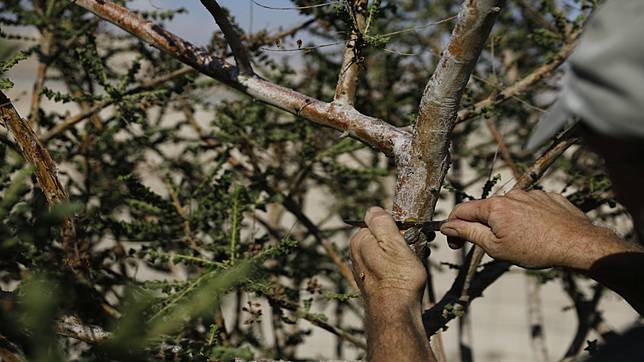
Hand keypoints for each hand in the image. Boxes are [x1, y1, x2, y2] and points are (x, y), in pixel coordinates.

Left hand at [349, 207, 425, 303]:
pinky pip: (389, 267)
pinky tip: (410, 275)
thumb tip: (373, 209)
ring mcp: (365, 269)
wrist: (395, 314)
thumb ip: (382, 223)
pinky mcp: (374, 283)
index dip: (400, 226)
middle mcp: (358, 254)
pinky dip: (401, 267)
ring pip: (389, 252)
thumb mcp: (393, 243)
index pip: (381, 222)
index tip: (415, 233)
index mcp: (359, 241)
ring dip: (406, 254)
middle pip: (385, 237)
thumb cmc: (397, 278)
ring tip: (418, 261)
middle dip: (404, 240)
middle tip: (421, 248)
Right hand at [440, 190, 621, 269]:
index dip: (452, 225)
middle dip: (483, 227)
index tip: (453, 241)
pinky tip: (537, 233)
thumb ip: (467, 232)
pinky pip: (530, 206)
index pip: (461, 210)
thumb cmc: (535, 249)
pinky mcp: (548, 197)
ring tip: (522, 242)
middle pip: (486, 210)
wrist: (577, 244)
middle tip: (491, 247)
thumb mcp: (494, 247)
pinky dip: (527, 219)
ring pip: (509, 208)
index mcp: (494, 206)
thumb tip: (447, 225)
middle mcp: (510, 194)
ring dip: (507, 223)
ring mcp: (531, 194)